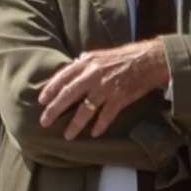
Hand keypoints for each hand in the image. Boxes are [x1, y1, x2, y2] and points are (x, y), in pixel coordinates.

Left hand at [34, 37, 174, 137]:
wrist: (149, 60)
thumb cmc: (124, 57)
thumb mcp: (100, 54)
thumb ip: (84, 62)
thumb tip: (70, 66)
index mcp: (87, 63)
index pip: (62, 77)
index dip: (50, 90)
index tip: (41, 102)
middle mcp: (93, 75)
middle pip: (68, 95)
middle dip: (54, 110)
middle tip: (44, 122)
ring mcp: (106, 88)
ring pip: (85, 110)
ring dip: (74, 124)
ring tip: (67, 135)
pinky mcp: (120, 98)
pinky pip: (106, 115)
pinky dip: (99, 125)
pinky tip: (93, 133)